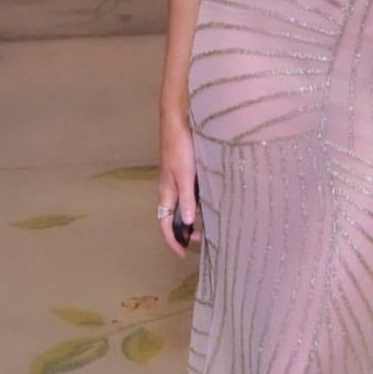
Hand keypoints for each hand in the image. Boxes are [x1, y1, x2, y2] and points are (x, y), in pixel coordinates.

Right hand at [158, 115, 198, 257]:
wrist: (177, 119)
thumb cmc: (180, 146)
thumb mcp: (185, 175)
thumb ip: (187, 199)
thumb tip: (188, 223)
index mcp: (166, 192)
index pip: (165, 224)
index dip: (172, 241)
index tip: (182, 254)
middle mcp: (169, 189)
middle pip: (173, 217)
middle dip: (184, 232)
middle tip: (201, 240)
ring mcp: (175, 179)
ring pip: (181, 205)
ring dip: (191, 217)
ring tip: (207, 225)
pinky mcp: (183, 171)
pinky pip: (187, 194)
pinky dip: (195, 203)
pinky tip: (207, 202)